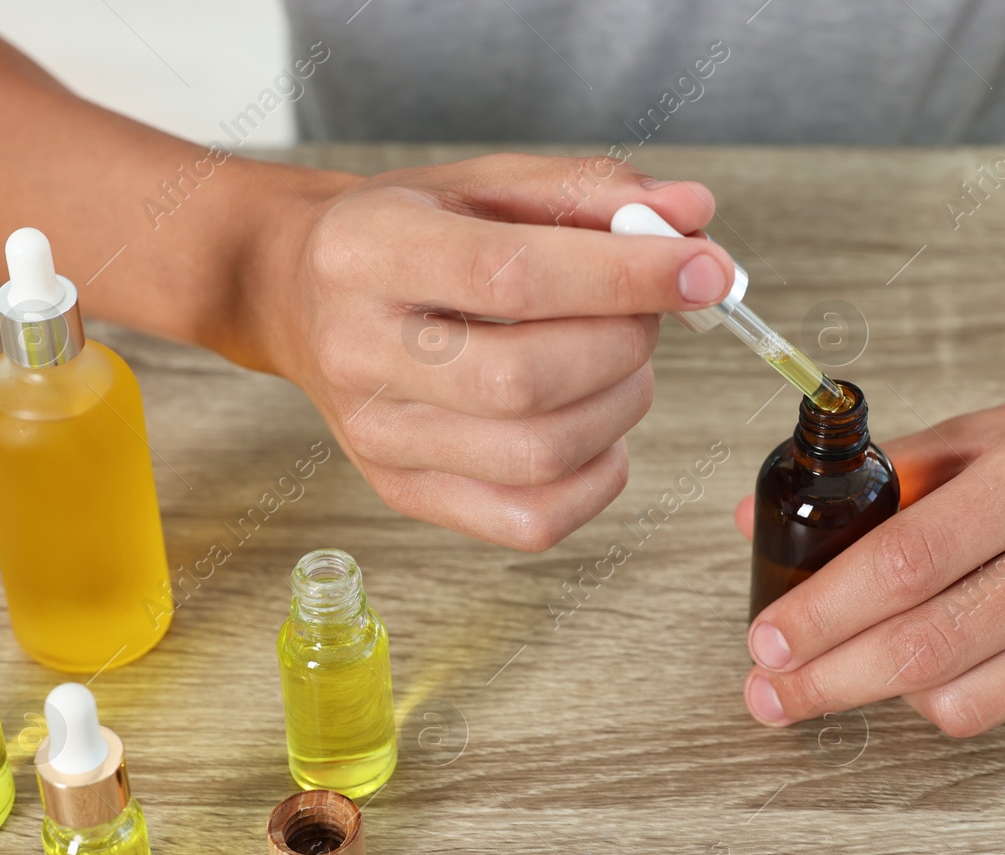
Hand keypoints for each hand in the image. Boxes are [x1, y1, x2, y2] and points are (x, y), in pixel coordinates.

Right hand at [244, 153, 733, 549]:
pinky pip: (532, 521)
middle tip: (643, 315)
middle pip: (526, 378)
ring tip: (618, 363)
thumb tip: (692, 218)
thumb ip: (591, 193)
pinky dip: (596, 476)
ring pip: (539, 453)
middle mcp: (360, 351)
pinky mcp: (404, 492)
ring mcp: (378, 436)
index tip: (702, 270)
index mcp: (369, 252)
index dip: (626, 278)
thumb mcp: (485, 184)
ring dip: (619, 406)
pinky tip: (595, 427)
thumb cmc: (405, 237)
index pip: (514, 277)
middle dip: (624, 344)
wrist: (302, 295)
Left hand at [733, 356, 1004, 735]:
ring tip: (852, 672)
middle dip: (826, 682)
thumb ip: (893, 473)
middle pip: (926, 649)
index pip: (907, 562)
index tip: (767, 637)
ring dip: (889, 697)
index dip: (824, 611)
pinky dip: (958, 696)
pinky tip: (936, 668)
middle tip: (767, 692)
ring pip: (967, 701)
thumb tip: (771, 511)